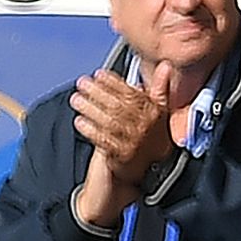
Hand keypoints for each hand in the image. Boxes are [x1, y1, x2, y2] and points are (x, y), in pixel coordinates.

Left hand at [71, 66, 178, 185]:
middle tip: (82, 83)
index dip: (115, 82)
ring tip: (76, 99)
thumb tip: (165, 65)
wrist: (147, 174)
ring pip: (109, 121)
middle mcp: (145, 127)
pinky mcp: (121, 157)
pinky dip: (90, 130)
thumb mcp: (159, 113)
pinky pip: (103, 140)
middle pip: (119, 106)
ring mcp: (133, 142)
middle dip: (99, 92)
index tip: (99, 74)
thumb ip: (159, 90)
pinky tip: (79, 121)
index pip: (133, 94)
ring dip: (91, 108)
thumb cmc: (149, 139)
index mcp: (155, 114)